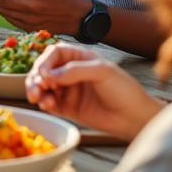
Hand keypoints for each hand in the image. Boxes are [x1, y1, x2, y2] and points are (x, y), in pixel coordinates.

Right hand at [26, 42, 162, 140]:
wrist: (135, 118)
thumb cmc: (124, 90)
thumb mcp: (102, 72)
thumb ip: (75, 71)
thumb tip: (49, 75)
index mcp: (79, 57)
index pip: (54, 54)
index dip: (45, 62)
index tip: (43, 74)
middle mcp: (70, 72)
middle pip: (44, 70)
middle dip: (36, 78)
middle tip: (36, 88)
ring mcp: (68, 90)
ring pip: (43, 87)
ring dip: (36, 91)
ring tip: (38, 98)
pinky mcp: (67, 108)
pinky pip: (49, 103)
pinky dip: (44, 103)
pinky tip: (47, 105)